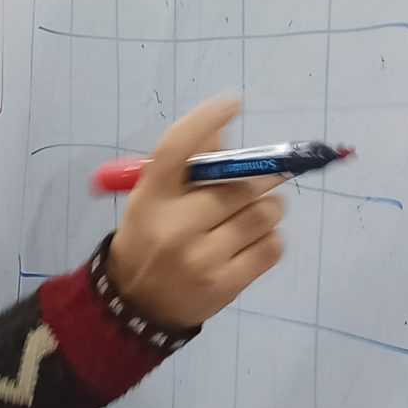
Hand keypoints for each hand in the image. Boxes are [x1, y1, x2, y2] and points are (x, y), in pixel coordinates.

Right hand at [105, 95, 287, 327]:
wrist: (136, 304)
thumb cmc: (149, 239)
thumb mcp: (152, 200)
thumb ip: (185, 167)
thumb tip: (224, 128)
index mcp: (150, 199)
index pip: (177, 148)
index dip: (205, 121)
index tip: (232, 103)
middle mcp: (173, 226)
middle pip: (240, 183)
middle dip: (261, 178)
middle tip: (265, 179)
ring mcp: (200, 258)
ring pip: (264, 214)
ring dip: (269, 209)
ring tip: (255, 215)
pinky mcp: (225, 284)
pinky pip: (271, 247)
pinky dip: (270, 239)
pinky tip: (253, 242)